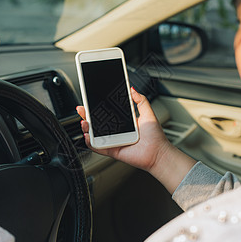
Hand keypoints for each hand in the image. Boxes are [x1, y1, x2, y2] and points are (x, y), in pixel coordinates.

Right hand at [77, 88, 196, 192]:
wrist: (158, 153)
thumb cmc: (155, 137)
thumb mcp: (148, 113)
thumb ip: (140, 100)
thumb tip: (132, 89)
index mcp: (123, 122)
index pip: (106, 113)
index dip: (97, 108)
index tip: (90, 101)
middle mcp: (116, 131)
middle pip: (97, 123)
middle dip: (87, 116)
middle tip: (82, 110)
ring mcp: (113, 141)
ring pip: (95, 135)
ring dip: (87, 128)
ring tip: (85, 123)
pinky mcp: (112, 151)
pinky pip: (98, 148)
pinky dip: (91, 143)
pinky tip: (88, 136)